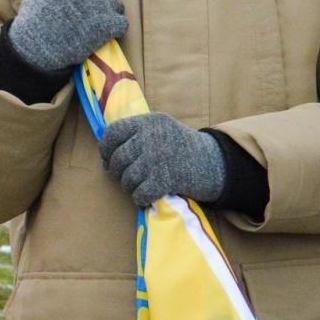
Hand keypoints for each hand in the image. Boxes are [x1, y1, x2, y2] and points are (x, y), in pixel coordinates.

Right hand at [6, 0, 127, 75]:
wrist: (39, 46)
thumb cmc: (33, 21)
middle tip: (91, 10)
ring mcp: (102, 4)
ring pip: (117, 5)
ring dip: (110, 13)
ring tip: (98, 24)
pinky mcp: (110, 24)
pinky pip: (122, 23)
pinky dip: (116, 29)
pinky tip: (106, 34)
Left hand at [99, 112, 226, 206]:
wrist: (215, 164)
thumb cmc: (181, 147)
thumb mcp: (161, 129)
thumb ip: (135, 135)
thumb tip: (104, 155)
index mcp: (149, 121)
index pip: (113, 132)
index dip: (106, 148)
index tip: (107, 158)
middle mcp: (151, 137)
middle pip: (118, 158)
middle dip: (116, 171)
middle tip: (124, 177)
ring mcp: (157, 158)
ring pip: (127, 178)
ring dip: (129, 187)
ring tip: (137, 186)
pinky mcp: (164, 179)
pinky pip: (139, 193)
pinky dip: (140, 198)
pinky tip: (146, 196)